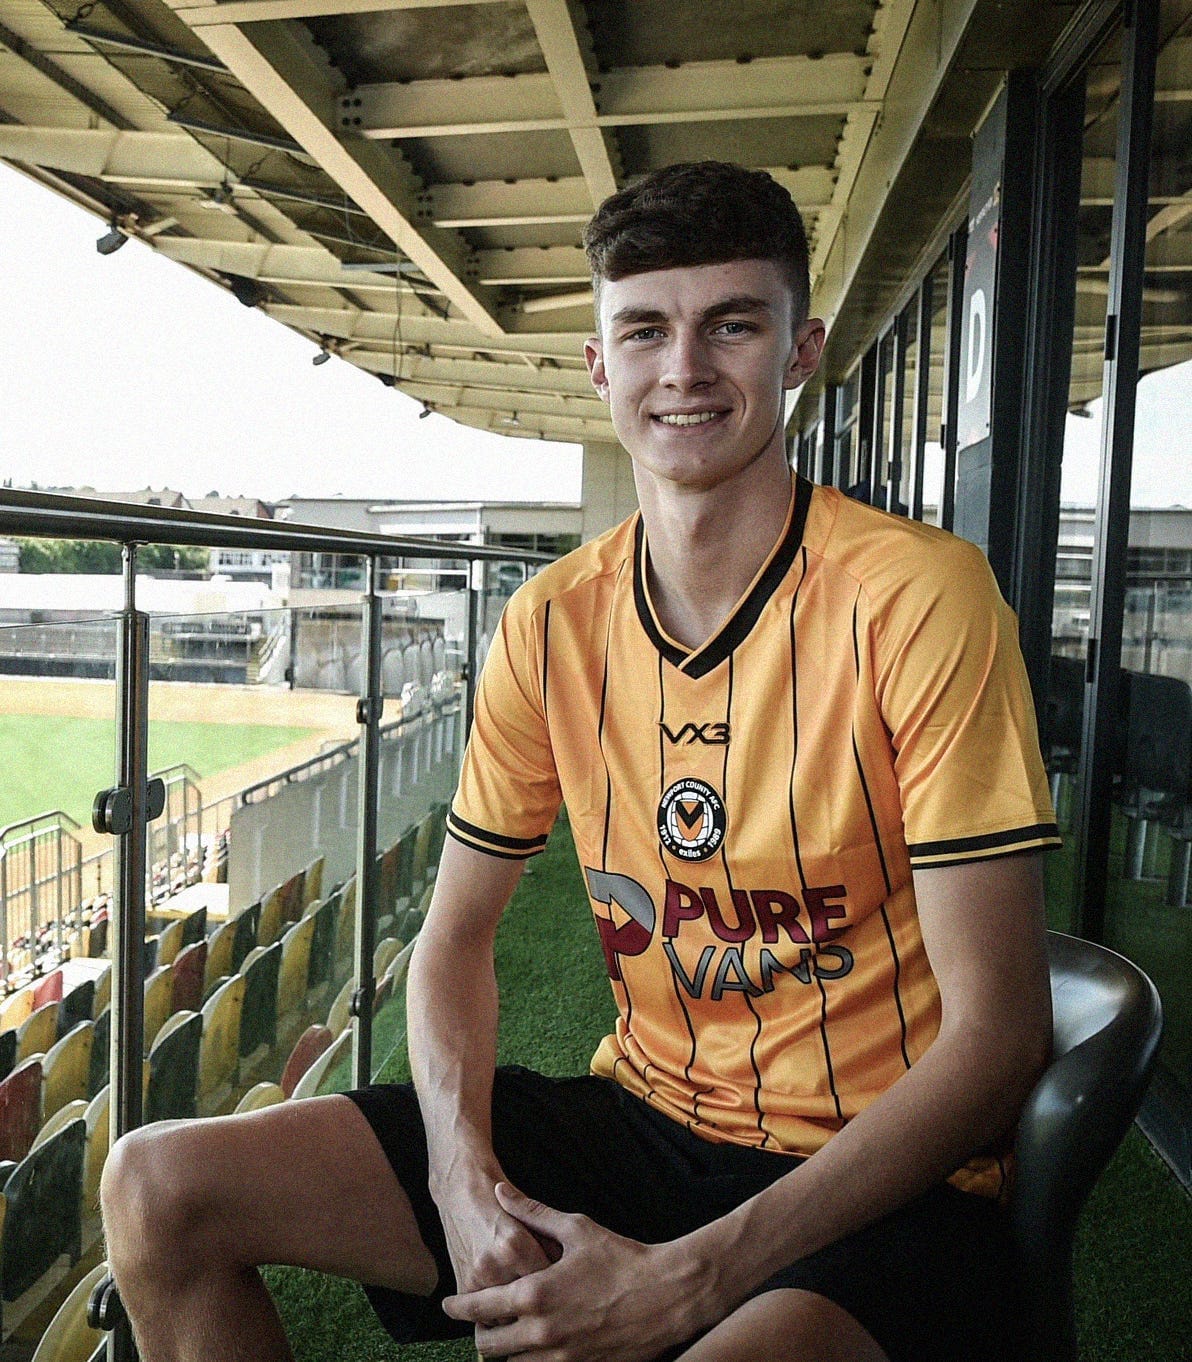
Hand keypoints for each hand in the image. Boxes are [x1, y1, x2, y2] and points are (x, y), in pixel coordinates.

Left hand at [442, 1183, 714, 1360]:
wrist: (667, 1294)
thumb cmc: (621, 1257)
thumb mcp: (575, 1228)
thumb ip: (532, 1212)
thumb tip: (499, 1191)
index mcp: (535, 1295)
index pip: (478, 1308)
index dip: (457, 1307)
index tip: (448, 1304)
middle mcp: (541, 1333)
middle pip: (488, 1347)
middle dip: (480, 1333)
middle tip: (483, 1320)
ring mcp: (561, 1359)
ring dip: (507, 1350)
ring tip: (511, 1330)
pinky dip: (533, 1361)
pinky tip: (540, 1343)